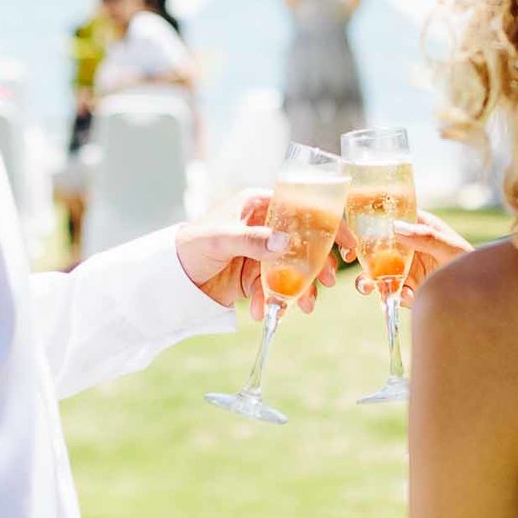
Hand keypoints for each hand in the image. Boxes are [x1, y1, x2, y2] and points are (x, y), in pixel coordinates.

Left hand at [177, 191, 333, 320]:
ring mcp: (261, 252)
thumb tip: (286, 243)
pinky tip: (265, 312)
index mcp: (259, 205)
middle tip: (325, 283)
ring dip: (299, 289)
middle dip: (316, 265)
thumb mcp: (220, 240)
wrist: (170, 278)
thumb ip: (253, 240)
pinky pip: (275, 287)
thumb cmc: (190, 246)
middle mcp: (264, 226)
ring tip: (303, 308)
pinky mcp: (255, 275)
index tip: (346, 245)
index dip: (328, 225)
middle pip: (303, 243)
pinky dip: (274, 301)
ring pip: (292, 269)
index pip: (302, 209)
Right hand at [352, 211, 472, 306]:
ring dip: (370, 280)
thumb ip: (427, 237)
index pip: (389, 217)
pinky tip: (407, 298)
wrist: (481, 297)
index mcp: (418, 227)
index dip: (368, 221)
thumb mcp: (451, 248)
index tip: (355, 229)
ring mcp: (405, 268)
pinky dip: (390, 297)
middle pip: (376, 246)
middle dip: (361, 254)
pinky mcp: (406, 290)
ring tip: (371, 288)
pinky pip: (389, 292)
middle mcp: (407, 246)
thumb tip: (397, 227)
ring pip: (377, 272)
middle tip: (352, 260)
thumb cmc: (471, 264)